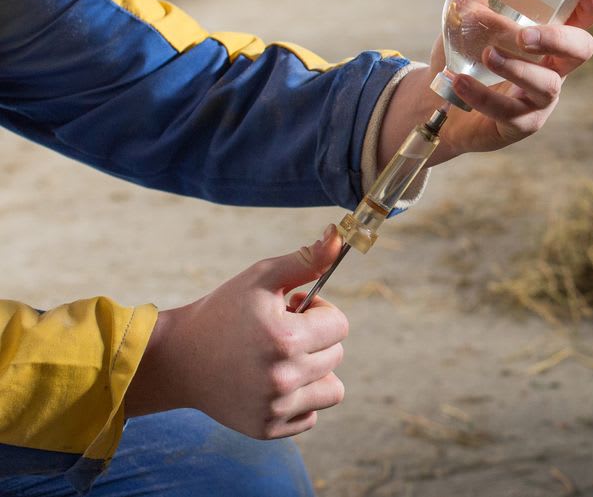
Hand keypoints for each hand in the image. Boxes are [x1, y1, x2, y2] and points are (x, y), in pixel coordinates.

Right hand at [125, 226, 348, 439]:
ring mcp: (275, 408)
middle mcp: (283, 379)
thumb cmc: (223, 311)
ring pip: (332, 390)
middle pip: (336, 355)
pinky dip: (301, 401)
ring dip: (315, 372)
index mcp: (286, 340)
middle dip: (316, 339)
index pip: (339, 325)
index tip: (295, 309)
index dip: (320, 311)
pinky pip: (311, 416)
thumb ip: (306, 260)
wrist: (178, 357)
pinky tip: (273, 383)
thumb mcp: (261, 277)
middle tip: (281, 332)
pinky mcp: (266, 429)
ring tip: (283, 358)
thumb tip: (339, 237)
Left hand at [379, 0, 592, 165]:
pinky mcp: (520, 124)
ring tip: (487, 55)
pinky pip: (509, 112)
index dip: (591, 7)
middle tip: (524, 35)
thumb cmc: (462, 55)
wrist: (438, 103)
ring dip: (517, 68)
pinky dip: (483, 95)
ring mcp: (540, 99)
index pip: (581, 20)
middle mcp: (553, 68)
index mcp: (548, 38)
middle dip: (558, 39)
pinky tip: (461, 82)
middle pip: (580, 51)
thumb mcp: (464, 18)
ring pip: (546, 85)